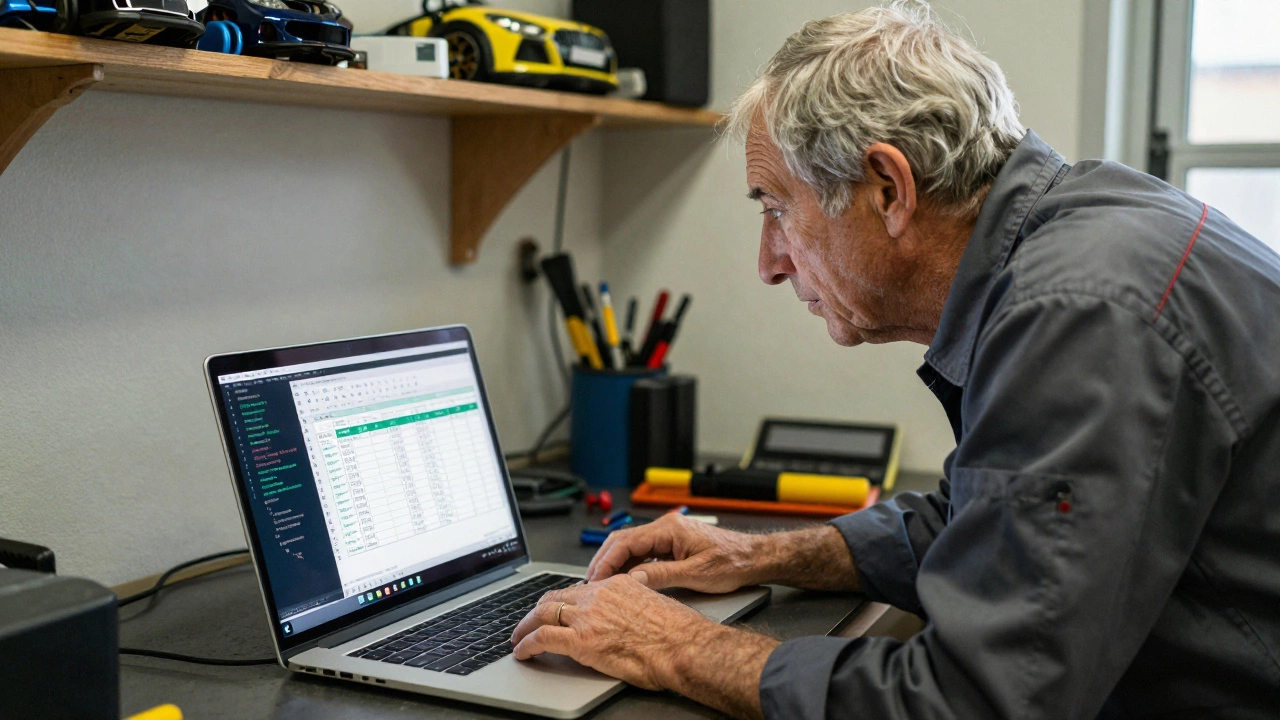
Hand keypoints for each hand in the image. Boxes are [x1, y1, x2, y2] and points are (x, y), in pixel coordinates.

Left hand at [509, 573, 714, 689]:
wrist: (684, 647)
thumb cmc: (678, 633)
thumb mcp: (655, 605)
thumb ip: (635, 604)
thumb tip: (629, 612)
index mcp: (617, 585)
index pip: (579, 588)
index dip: (562, 600)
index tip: (556, 608)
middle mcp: (598, 595)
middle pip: (555, 597)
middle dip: (537, 610)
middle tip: (528, 622)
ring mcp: (587, 616)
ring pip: (542, 613)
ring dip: (525, 626)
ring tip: (518, 638)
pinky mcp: (581, 640)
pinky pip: (542, 638)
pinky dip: (527, 644)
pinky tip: (522, 652)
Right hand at [586, 513, 764, 592]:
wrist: (753, 557)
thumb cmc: (732, 562)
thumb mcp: (696, 574)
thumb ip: (662, 575)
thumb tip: (633, 580)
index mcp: (670, 529)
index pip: (627, 541)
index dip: (607, 560)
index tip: (595, 577)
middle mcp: (667, 527)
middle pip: (624, 540)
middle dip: (604, 560)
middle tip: (591, 581)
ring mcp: (669, 535)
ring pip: (632, 547)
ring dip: (616, 564)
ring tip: (603, 584)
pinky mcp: (673, 544)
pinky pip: (644, 553)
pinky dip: (630, 565)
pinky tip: (624, 580)